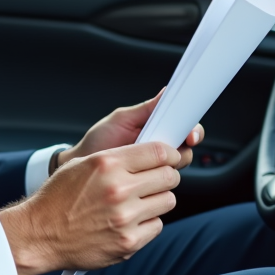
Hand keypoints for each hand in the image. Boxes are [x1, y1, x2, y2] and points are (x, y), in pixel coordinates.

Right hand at [0, 142, 183, 274]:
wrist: (39, 234)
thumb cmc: (57, 199)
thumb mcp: (82, 166)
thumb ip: (117, 159)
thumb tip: (150, 156)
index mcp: (107, 164)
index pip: (158, 152)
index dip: (169, 153)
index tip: (169, 157)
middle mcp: (118, 190)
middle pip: (169, 177)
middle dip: (165, 176)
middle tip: (155, 180)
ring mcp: (125, 218)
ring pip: (167, 201)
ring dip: (157, 200)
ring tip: (137, 202)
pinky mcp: (128, 242)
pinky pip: (157, 226)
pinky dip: (147, 223)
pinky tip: (128, 221)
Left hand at [55, 90, 203, 171]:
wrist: (82, 166)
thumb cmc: (99, 140)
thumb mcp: (121, 120)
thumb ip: (145, 109)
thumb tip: (166, 91)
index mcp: (157, 128)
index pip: (184, 125)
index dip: (192, 129)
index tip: (191, 133)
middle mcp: (160, 146)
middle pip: (187, 146)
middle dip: (186, 146)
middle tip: (175, 146)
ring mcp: (155, 165)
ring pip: (179, 164)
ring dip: (173, 162)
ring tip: (153, 158)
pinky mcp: (150, 183)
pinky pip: (166, 182)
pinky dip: (163, 178)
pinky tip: (151, 174)